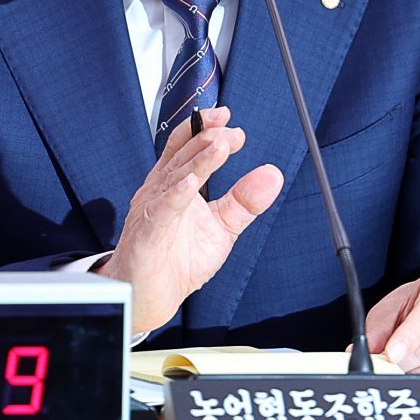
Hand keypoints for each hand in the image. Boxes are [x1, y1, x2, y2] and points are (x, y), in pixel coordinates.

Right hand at [99, 106, 282, 334]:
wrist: (149, 298)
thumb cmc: (176, 260)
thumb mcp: (221, 227)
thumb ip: (244, 202)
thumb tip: (272, 175)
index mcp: (174, 184)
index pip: (186, 146)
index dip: (205, 128)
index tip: (230, 121)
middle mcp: (159, 191)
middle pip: (182, 155)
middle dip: (206, 138)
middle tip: (232, 131)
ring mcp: (151, 210)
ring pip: (174, 178)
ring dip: (197, 161)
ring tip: (219, 145)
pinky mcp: (146, 234)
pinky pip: (162, 210)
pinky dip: (176, 195)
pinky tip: (191, 183)